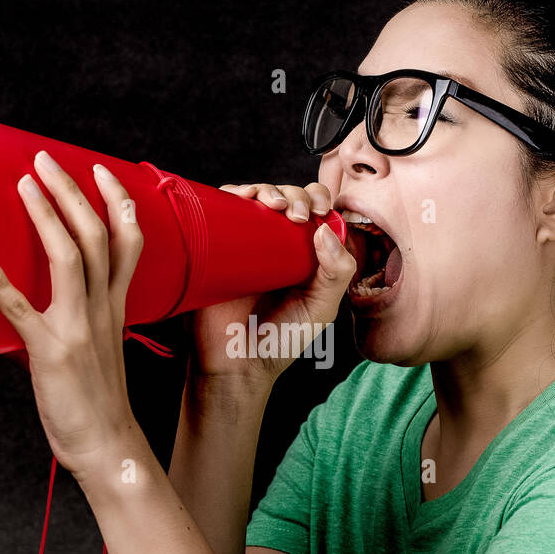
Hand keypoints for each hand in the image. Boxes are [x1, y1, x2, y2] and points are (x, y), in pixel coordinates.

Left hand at [0, 151, 145, 481]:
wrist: (108, 445)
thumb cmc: (99, 401)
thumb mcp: (101, 349)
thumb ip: (82, 318)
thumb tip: (42, 301)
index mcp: (116, 308)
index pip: (127, 242)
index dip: (116, 202)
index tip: (99, 171)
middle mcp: (102, 310)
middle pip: (97, 236)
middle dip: (73, 192)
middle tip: (46, 159)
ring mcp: (78, 328)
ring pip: (71, 258)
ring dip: (46, 217)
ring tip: (26, 184)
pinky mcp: (51, 352)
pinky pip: (23, 311)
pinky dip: (1, 283)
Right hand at [184, 181, 355, 387]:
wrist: (237, 364)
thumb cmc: (280, 340)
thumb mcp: (321, 308)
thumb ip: (337, 273)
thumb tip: (325, 228)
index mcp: (305, 254)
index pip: (315, 211)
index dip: (318, 201)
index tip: (319, 211)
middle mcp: (276, 243)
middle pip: (288, 197)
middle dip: (296, 195)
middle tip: (297, 215)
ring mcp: (245, 242)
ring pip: (256, 197)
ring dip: (267, 189)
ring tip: (274, 205)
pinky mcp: (217, 245)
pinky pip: (223, 210)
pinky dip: (233, 194)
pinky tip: (243, 198)